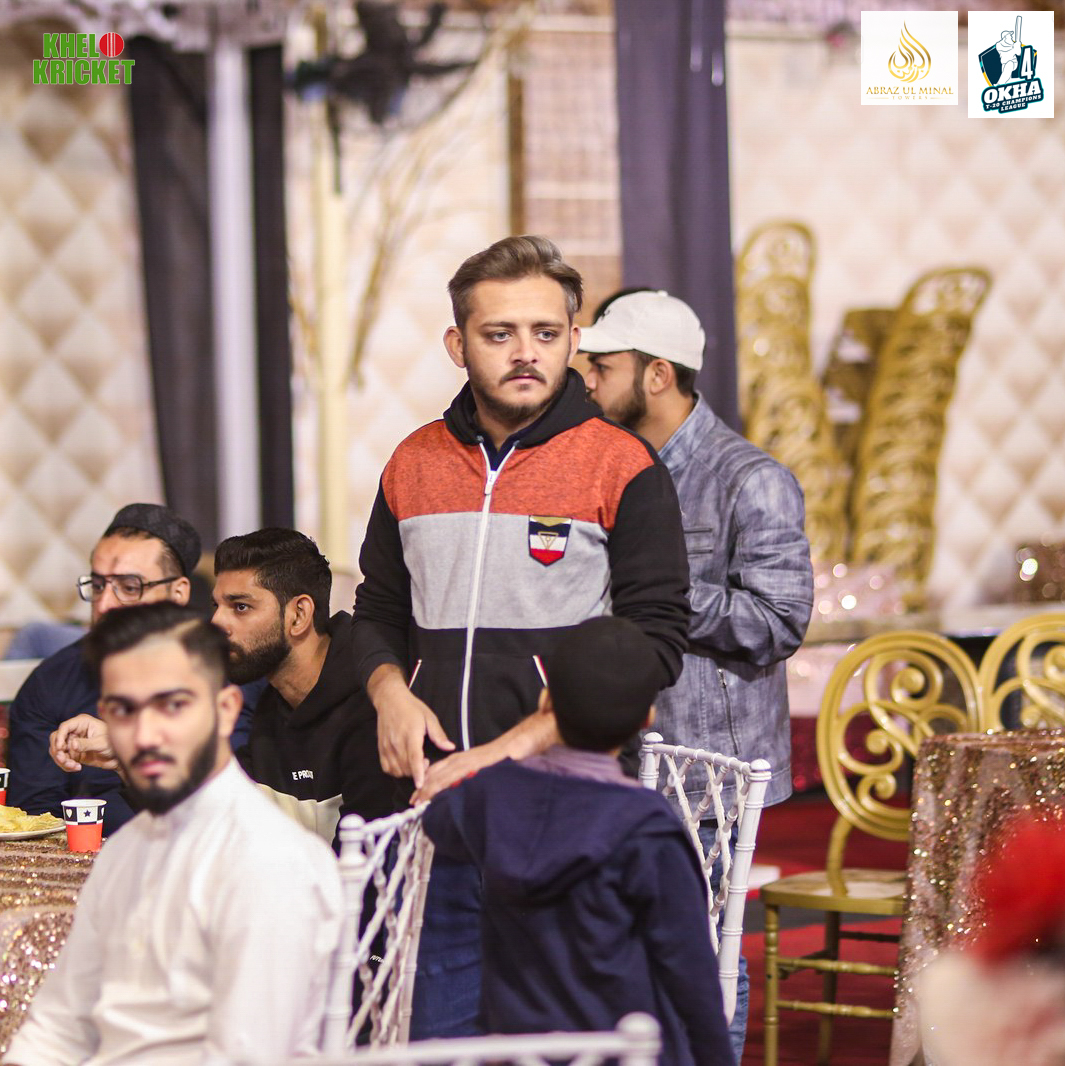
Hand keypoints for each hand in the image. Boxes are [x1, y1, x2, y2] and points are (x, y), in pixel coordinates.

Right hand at [49, 714, 117, 771]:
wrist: (118, 758)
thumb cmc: (113, 745)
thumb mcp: (101, 743)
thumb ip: (86, 744)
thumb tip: (72, 744)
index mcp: (83, 722)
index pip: (65, 727)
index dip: (60, 737)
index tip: (61, 748)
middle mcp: (76, 730)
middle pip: (56, 738)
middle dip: (58, 750)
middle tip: (64, 760)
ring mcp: (73, 742)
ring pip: (57, 750)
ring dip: (61, 760)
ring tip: (73, 766)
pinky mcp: (73, 753)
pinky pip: (63, 759)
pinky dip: (66, 765)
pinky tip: (77, 768)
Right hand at [368, 667, 454, 787]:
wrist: (390, 700)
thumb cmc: (412, 708)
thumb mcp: (429, 717)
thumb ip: (439, 735)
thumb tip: (450, 747)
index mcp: (411, 734)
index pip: (414, 758)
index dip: (418, 773)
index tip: (421, 784)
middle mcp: (397, 742)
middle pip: (406, 768)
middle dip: (417, 772)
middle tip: (426, 763)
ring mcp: (387, 746)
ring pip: (396, 770)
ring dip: (407, 773)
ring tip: (416, 763)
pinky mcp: (381, 748)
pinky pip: (387, 768)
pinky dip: (395, 771)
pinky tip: (404, 765)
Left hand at [410, 741, 506, 803]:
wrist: (513, 745)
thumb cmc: (497, 758)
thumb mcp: (476, 766)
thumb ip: (466, 775)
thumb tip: (456, 789)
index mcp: (458, 759)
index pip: (436, 771)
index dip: (425, 783)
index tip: (417, 796)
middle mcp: (459, 760)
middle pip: (435, 775)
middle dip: (422, 789)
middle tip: (413, 803)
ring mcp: (465, 763)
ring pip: (442, 777)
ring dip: (429, 790)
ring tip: (419, 803)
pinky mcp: (472, 767)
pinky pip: (454, 778)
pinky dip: (443, 787)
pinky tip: (438, 796)